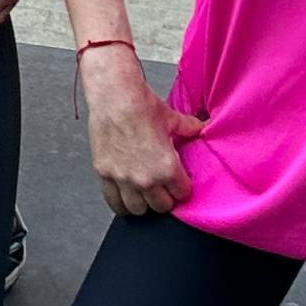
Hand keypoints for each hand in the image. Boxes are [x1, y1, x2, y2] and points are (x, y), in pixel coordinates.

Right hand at [80, 54, 204, 217]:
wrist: (114, 95)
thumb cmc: (141, 105)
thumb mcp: (172, 118)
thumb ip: (188, 128)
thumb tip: (200, 127)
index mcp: (167, 168)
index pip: (182, 194)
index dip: (182, 186)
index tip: (179, 181)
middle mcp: (146, 179)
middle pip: (161, 206)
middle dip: (164, 197)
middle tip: (163, 186)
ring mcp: (124, 179)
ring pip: (138, 210)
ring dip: (143, 203)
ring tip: (144, 192)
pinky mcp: (105, 174)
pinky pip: (114, 203)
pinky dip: (120, 204)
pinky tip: (125, 198)